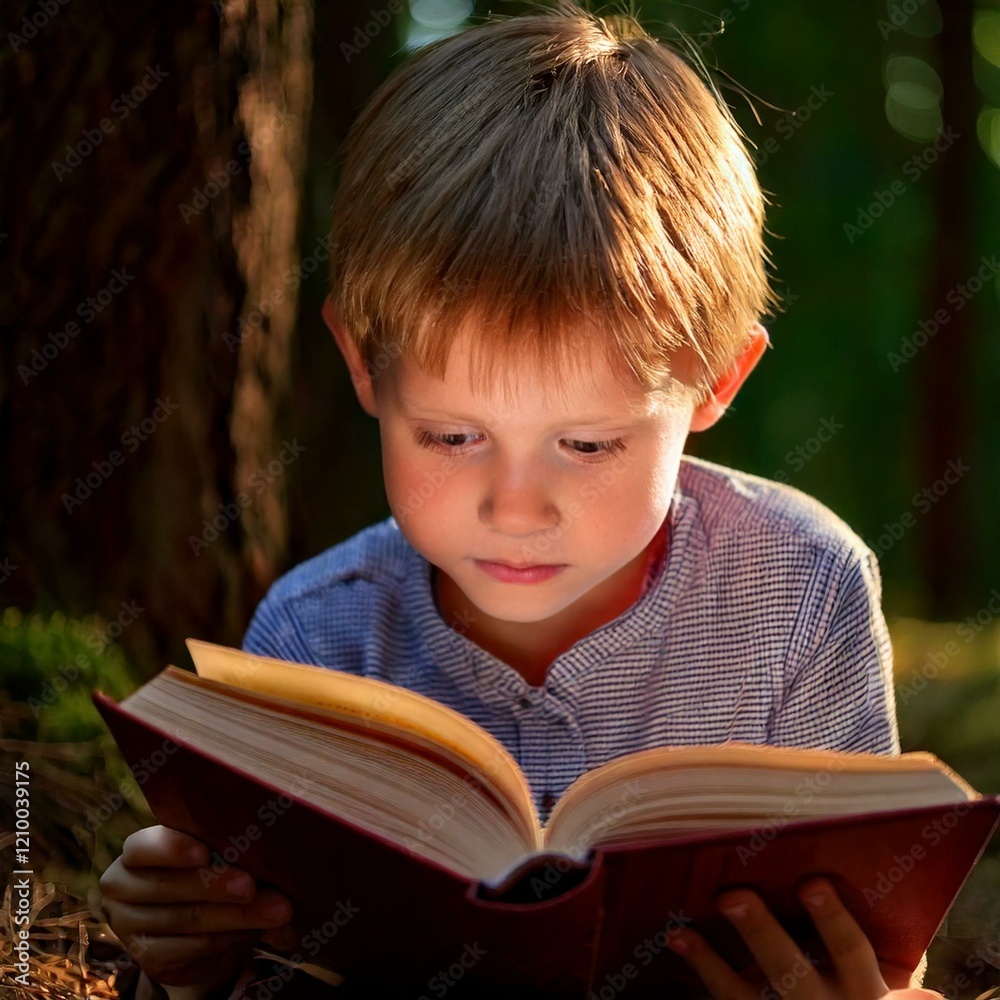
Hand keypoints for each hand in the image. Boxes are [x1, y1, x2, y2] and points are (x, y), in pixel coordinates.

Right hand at [99, 825, 292, 994]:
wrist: (191, 927)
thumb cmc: (206, 872)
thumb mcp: (210, 854)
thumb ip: (223, 847)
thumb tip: (267, 846)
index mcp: (136, 851)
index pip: (144, 847)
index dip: (173, 849)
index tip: (205, 853)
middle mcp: (122, 887)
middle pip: (167, 886)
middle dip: (215, 885)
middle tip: (251, 886)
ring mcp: (129, 926)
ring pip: (185, 919)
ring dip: (235, 916)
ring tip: (276, 909)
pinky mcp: (147, 958)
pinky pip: (191, 947)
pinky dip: (228, 937)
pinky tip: (254, 930)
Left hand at [666, 876, 938, 998]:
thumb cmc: (852, 991)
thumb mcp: (866, 977)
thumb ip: (851, 944)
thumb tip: (825, 873)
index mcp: (863, 988)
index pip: (850, 950)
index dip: (832, 919)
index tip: (811, 883)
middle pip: (789, 970)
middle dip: (760, 934)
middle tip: (731, 897)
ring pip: (746, 997)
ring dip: (711, 965)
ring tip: (680, 934)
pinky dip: (703, 975)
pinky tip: (677, 947)